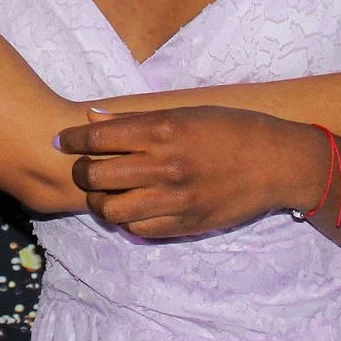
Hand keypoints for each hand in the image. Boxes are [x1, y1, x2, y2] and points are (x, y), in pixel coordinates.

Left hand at [55, 107, 327, 238]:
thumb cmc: (230, 129)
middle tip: (83, 169)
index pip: (98, 137)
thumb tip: (92, 118)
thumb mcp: (185, 112)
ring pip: (111, 209)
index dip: (73, 140)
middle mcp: (165, 165)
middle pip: (97, 175)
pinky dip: (127, 219)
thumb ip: (136, 119)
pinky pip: (138, 228)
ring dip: (101, 201)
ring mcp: (175, 198)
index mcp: (164, 129)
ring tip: (107, 193)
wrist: (276, 162)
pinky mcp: (185, 224)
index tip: (64, 141)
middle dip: (81, 172)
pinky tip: (132, 207)